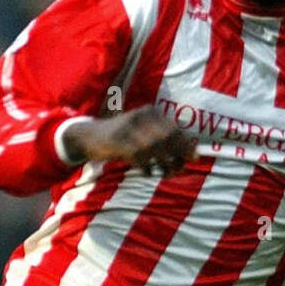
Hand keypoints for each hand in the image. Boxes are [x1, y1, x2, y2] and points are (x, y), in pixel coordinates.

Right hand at [64, 107, 193, 175]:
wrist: (89, 136)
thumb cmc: (122, 138)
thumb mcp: (143, 132)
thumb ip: (163, 139)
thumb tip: (190, 153)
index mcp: (150, 112)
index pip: (174, 128)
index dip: (186, 144)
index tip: (195, 158)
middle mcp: (141, 116)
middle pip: (167, 137)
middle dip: (178, 155)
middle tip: (179, 169)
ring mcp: (128, 128)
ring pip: (155, 147)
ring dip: (165, 164)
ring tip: (166, 173)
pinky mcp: (117, 141)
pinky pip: (139, 157)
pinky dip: (147, 168)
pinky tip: (148, 172)